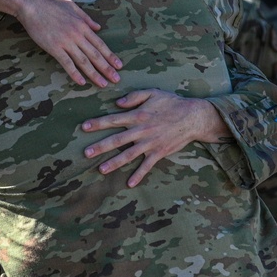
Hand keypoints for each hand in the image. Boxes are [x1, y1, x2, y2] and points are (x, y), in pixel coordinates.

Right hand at [0, 0, 121, 86]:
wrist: (32, 4)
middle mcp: (77, 35)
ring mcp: (66, 42)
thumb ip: (86, 18)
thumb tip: (98, 28)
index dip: (110, 56)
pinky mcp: (54, 47)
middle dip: (107, 68)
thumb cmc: (51, 4)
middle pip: (95, 55)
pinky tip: (81, 82)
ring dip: (94, 74)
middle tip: (116, 79)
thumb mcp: (73, 7)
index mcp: (82, 25)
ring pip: (83, 61)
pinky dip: (75, 73)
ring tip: (103, 84)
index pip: (100, 44)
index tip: (119, 65)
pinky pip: (67, 63)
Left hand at [81, 89, 230, 186]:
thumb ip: (134, 96)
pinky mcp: (159, 152)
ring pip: (129, 155)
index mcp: (137, 115)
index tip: (84, 127)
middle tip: (86, 153)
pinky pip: (147, 165)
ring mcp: (150, 143)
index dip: (98, 123)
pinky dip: (139, 174)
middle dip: (100, 146)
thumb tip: (117, 103)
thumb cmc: (171, 103)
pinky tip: (129, 183)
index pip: (113, 119)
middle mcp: (141, 130)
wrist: (192, 117)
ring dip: (114, 163)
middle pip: (117, 139)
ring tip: (101, 169)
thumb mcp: (152, 92)